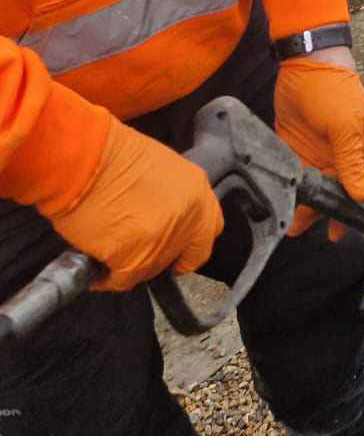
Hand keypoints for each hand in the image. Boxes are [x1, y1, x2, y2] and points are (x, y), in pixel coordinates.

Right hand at [47, 117, 224, 293]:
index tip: (177, 251)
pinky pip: (122, 280)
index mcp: (197, 191)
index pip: (208, 231)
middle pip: (178, 254)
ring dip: (129, 266)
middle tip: (133, 249)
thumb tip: (158, 218)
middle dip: (157, 255)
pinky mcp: (134, 259)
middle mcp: (188, 218)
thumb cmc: (110, 155)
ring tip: (108, 253)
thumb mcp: (159, 167)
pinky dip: (107, 278)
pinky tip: (96, 271)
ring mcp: (163, 241)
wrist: (83, 158)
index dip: (190, 244)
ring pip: (150, 269)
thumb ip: (171, 196)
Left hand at [274, 53, 363, 237]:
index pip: (353, 191)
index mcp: (354, 154)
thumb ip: (351, 162)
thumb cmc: (335, 91)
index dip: (345, 214)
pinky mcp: (288, 144)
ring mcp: (310, 151)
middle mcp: (333, 157)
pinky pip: (286, 171)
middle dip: (314, 213)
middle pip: (326, 193)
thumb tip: (362, 196)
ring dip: (296, 203)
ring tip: (283, 220)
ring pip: (305, 187)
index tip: (336, 236)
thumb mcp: (346, 126)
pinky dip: (281, 184)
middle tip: (297, 231)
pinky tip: (272, 197)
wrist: (307, 60)